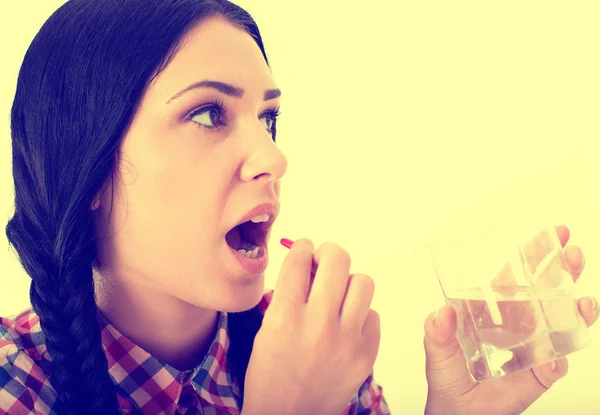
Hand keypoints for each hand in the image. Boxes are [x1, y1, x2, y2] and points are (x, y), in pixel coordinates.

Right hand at [242, 240, 380, 414]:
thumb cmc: (271, 373)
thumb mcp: (267, 328)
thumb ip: (288, 293)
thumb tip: (309, 260)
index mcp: (284, 317)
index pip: (300, 258)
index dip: (303, 246)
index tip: (305, 249)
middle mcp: (317, 325)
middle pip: (338, 259)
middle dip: (329, 254)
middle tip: (324, 262)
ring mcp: (346, 341)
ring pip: (363, 282)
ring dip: (348, 283)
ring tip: (338, 296)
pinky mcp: (365, 355)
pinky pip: (373, 315)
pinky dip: (361, 315)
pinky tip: (346, 326)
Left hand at [424, 225, 598, 414]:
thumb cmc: (447, 380)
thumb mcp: (437, 353)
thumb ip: (437, 334)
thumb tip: (440, 313)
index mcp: (493, 311)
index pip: (516, 276)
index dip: (535, 254)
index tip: (554, 233)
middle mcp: (517, 324)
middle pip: (545, 292)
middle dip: (563, 270)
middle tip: (573, 254)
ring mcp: (533, 347)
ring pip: (560, 321)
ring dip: (574, 308)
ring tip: (583, 300)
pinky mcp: (540, 373)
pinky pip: (557, 362)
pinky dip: (561, 355)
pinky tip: (559, 351)